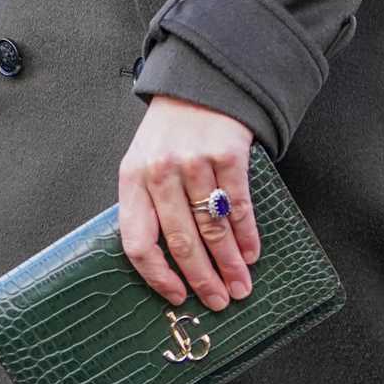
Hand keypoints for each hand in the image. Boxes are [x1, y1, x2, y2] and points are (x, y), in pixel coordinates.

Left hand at [118, 94, 260, 313]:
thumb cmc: (170, 130)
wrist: (200, 82)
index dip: (157, 276)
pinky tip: (251, 253)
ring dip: (229, 264)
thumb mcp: (144, 161)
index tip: (177, 296)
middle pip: (180, 241)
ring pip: (212, 228)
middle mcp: (160, 171)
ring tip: (240, 285)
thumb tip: (168, 263)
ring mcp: (193, 161)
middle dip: (202, 279)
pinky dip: (246, 235)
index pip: (137, 241)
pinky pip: (237, 206)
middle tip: (219, 301)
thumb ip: (149, 204)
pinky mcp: (227, 153)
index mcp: (132, 178)